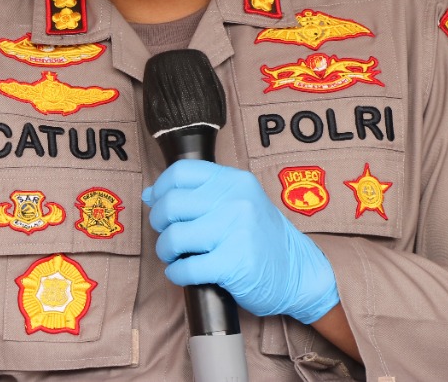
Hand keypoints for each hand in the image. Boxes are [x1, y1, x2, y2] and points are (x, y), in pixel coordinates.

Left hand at [142, 159, 339, 323]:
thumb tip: (150, 194)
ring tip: (176, 256)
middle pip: (171, 203)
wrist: (297, 273)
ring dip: (166, 251)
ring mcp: (236, 231)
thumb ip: (200, 194)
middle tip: (170, 235)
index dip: (161, 188)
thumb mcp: (239, 203)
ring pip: (174, 236)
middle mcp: (236, 201)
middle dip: (160, 224)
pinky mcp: (234, 263)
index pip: (181, 172)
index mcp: (235, 181)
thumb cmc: (261, 238)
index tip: (158, 203)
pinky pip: (186, 268)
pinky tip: (184, 274)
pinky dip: (177, 274)